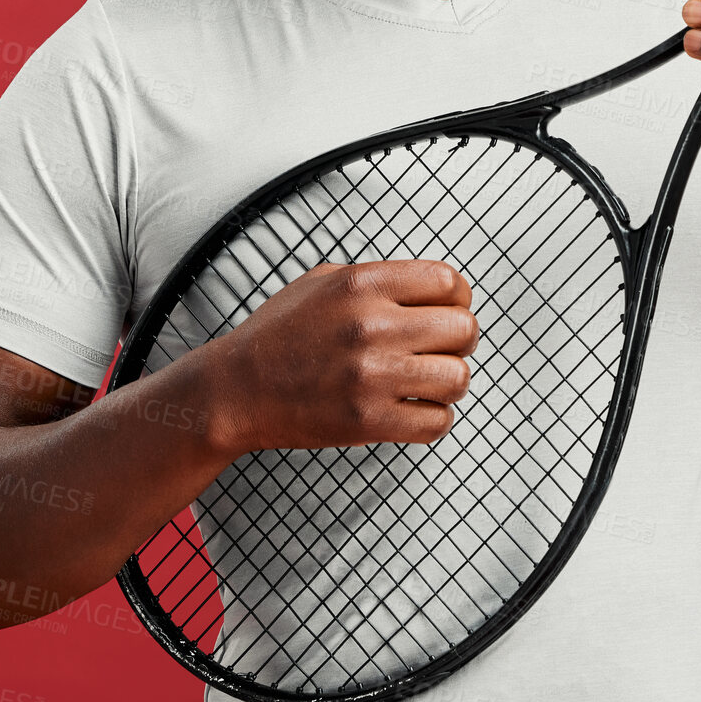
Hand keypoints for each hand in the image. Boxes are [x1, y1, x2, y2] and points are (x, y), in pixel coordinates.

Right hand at [199, 260, 478, 455]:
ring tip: (427, 381)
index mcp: (362, 284)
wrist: (236, 389)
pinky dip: (433, 419)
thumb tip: (435, 289)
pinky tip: (412, 408)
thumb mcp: (323, 281)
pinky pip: (437, 422)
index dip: (458, 298)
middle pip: (464, 329)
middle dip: (458, 341)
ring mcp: (371, 376)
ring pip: (458, 378)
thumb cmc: (278, 335)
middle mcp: (371, 325)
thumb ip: (380, 279)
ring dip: (449, 382)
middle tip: (439, 349)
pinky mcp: (369, 421)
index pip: (449, 282)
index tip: (448, 310)